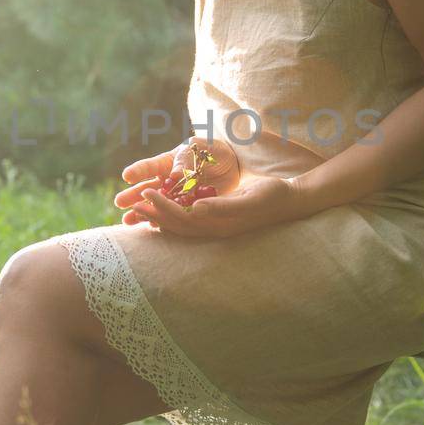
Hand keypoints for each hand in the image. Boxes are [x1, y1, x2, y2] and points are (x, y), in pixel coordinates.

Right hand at [114, 137, 239, 225]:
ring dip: (142, 212)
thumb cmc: (213, 150)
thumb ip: (186, 158)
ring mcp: (176, 195)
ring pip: (155, 204)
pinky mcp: (188, 207)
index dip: (138, 170)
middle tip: (119, 202)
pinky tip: (151, 225)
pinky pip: (172, 215)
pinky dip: (162, 221)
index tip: (127, 176)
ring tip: (127, 221)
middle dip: (132, 196)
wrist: (234, 164)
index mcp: (168, 162)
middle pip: (146, 188)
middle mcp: (167, 180)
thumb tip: (175, 174)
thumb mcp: (200, 147)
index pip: (150, 166)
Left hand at [128, 174, 304, 238]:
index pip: (182, 219)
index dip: (162, 208)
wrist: (290, 201)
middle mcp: (215, 230)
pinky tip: (165, 212)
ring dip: (161, 219)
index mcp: (220, 226)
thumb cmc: (272, 195)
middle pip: (177, 226)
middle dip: (155, 215)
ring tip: (141, 211)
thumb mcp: (250, 198)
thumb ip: (223, 206)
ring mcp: (217, 228)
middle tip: (133, 204)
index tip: (146, 194)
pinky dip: (174, 217)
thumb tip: (195, 209)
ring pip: (182, 227)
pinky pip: (191, 223)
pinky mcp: (220, 222)